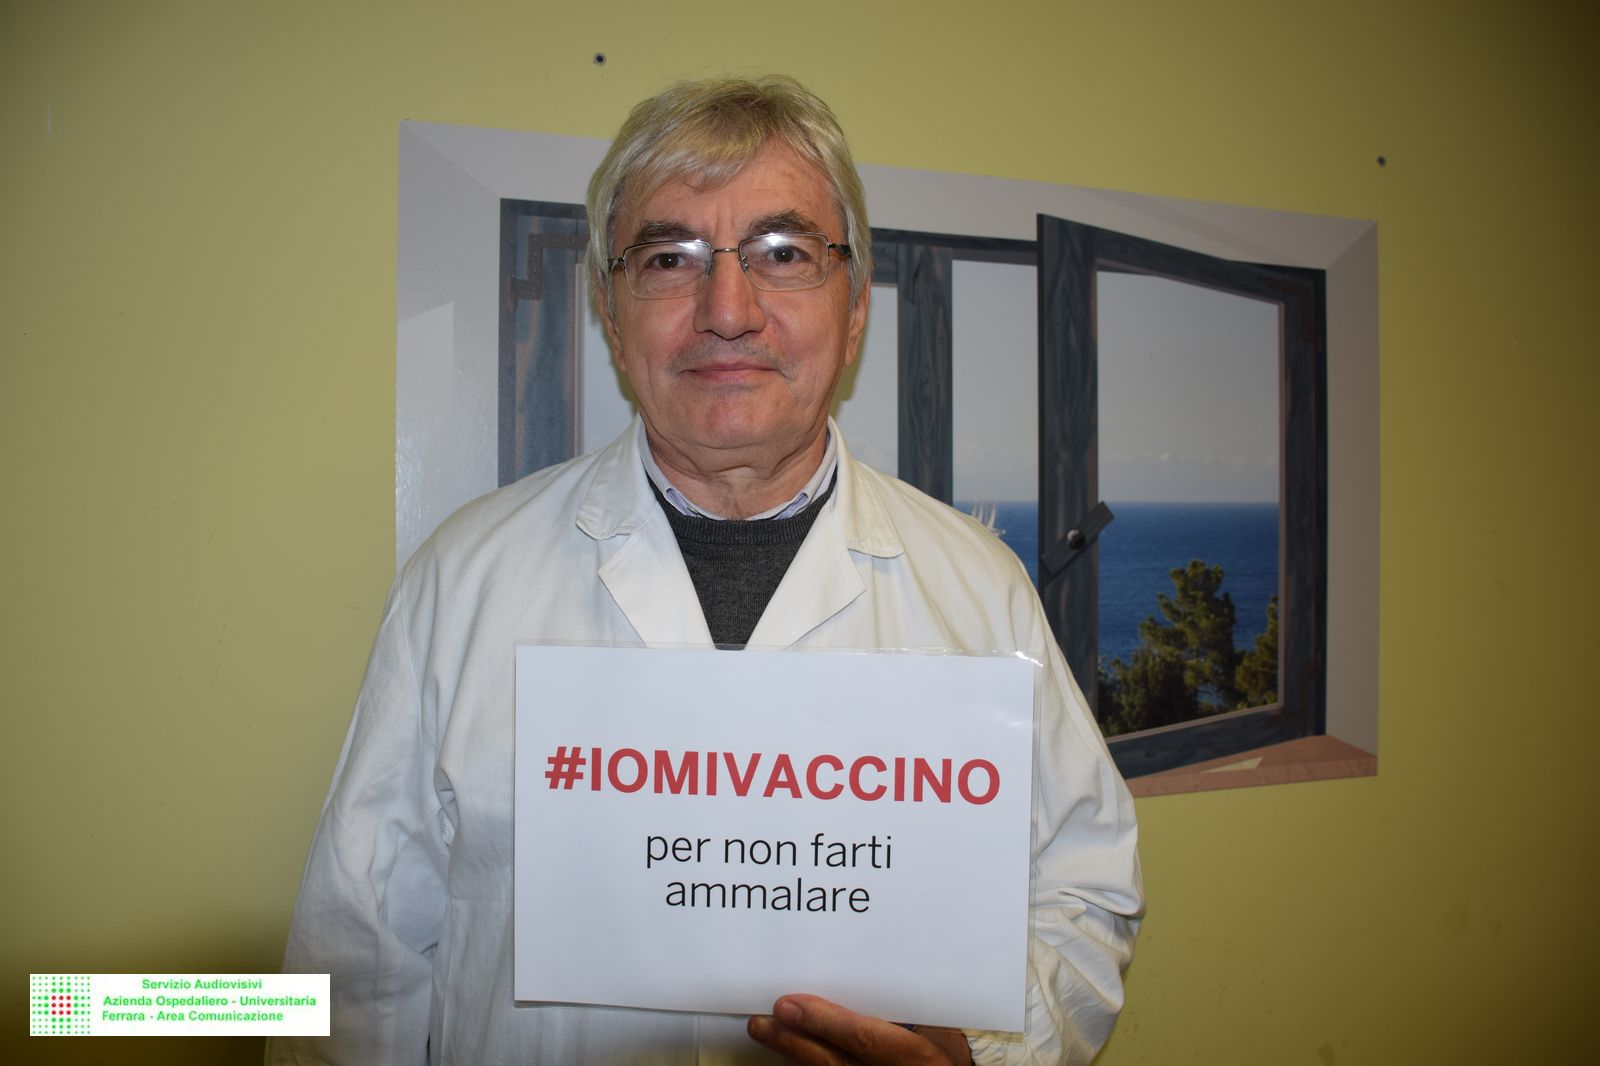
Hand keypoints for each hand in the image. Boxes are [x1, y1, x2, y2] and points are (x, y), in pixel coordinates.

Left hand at [747, 994, 972, 1064]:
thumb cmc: (946, 1041)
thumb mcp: (934, 1018)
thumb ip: (899, 999)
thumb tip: (860, 965)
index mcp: (915, 1055)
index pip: (863, 1039)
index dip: (824, 1023)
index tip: (790, 1004)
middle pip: (834, 1062)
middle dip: (794, 1041)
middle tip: (763, 1020)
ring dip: (793, 1053)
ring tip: (765, 1030)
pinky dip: (807, 1064)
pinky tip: (788, 1050)